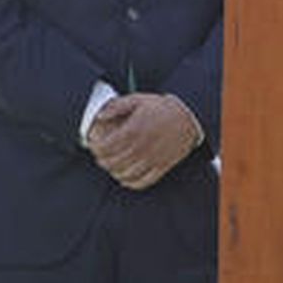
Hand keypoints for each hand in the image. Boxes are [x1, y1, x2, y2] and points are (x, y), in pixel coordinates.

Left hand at [86, 93, 201, 190]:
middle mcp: (141, 147)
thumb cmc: (162, 107)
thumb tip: (99, 116)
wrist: (189, 116)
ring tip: (111, 166)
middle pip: (113, 162)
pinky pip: (142, 181)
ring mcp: (152, 159)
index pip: (106, 147)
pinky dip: (130, 183)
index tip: (93, 146)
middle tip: (99, 157)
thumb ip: (116, 107)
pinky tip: (124, 178)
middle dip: (102, 161)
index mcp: (133, 130)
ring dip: (114, 172)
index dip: (95, 149)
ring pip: (125, 174)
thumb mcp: (138, 99)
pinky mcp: (162, 167)